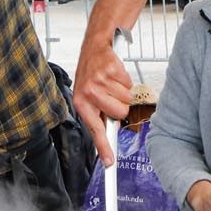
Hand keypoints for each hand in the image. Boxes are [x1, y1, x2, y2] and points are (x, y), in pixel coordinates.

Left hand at [72, 36, 134, 163]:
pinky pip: (129, 84)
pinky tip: (115, 74)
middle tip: (111, 94)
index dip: (104, 148)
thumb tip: (111, 133)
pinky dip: (126, 80)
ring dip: (123, 91)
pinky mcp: (111, 70)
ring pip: (126, 99)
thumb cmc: (92, 74)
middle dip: (120, 106)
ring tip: (111, 82)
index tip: (110, 164)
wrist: (96, 46)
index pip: (95, 131)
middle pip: (120, 114)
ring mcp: (100, 81)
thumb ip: (99, 115)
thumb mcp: (89, 96)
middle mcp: (88, 94)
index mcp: (81, 104)